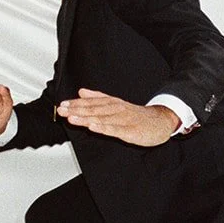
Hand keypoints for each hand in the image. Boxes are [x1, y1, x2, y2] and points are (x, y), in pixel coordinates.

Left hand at [57, 89, 177, 145]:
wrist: (161, 121)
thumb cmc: (137, 115)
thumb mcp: (116, 103)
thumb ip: (98, 97)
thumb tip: (81, 91)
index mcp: (112, 103)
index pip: (91, 103)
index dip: (75, 104)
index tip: (62, 105)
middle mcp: (116, 109)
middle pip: (94, 109)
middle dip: (76, 110)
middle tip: (61, 110)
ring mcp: (123, 120)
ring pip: (102, 119)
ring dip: (86, 118)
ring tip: (72, 118)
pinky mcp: (130, 131)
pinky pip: (116, 130)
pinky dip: (104, 128)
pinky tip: (94, 127)